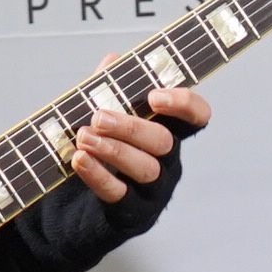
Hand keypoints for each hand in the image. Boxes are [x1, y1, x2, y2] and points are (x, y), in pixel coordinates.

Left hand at [67, 85, 208, 205]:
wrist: (75, 206)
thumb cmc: (99, 153)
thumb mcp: (103, 117)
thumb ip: (109, 90)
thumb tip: (113, 60)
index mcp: (168, 131)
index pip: (196, 117)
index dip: (185, 105)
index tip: (155, 96)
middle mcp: (168, 161)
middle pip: (164, 142)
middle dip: (131, 127)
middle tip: (99, 117)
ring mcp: (153, 189)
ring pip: (146, 168)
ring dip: (113, 150)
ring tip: (84, 137)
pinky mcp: (131, 211)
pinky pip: (119, 194)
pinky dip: (98, 175)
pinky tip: (80, 159)